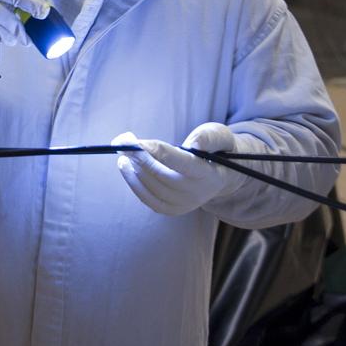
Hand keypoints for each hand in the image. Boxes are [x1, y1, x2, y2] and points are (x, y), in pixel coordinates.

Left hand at [113, 123, 240, 215]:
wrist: (223, 175)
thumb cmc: (217, 149)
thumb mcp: (220, 136)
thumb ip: (208, 136)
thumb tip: (192, 143)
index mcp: (208, 173)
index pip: (179, 162)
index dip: (155, 150)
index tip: (134, 142)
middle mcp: (197, 192)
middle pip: (162, 176)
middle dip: (139, 159)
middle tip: (122, 143)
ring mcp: (185, 204)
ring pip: (153, 189)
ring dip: (134, 171)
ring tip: (123, 155)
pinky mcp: (175, 209)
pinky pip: (150, 201)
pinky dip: (135, 185)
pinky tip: (127, 169)